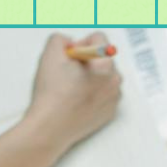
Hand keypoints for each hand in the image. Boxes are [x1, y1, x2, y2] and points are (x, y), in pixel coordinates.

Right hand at [23, 32, 121, 157]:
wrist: (51, 127)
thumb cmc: (52, 93)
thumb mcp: (50, 53)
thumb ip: (62, 39)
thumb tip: (71, 44)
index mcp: (105, 64)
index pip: (99, 39)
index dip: (80, 43)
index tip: (70, 56)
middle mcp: (115, 81)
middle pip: (103, 58)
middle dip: (87, 61)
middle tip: (69, 73)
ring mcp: (115, 99)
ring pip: (105, 77)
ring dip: (91, 77)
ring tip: (72, 88)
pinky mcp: (110, 112)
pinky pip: (105, 95)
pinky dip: (94, 94)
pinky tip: (77, 100)